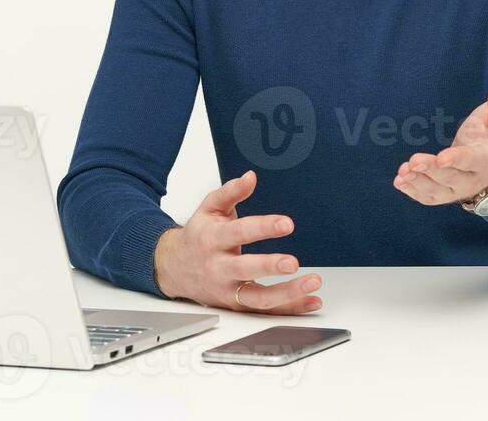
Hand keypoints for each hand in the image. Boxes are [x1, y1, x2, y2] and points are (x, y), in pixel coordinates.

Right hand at [153, 169, 322, 313]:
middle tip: (293, 263)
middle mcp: (219, 267)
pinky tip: (311, 300)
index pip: (239, 232)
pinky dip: (290, 308)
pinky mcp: (237, 306)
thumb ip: (231, 192)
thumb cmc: (198, 236)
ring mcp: (228, 290)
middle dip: (270, 267)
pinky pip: (265, 310)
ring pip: (257, 298)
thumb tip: (250, 177)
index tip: (286, 223)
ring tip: (312, 282)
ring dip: (287, 294)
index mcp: (213, 240)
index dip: (263, 228)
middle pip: (245, 270)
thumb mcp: (209, 209)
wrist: (174, 267)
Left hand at [393, 88, 487, 205]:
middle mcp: (472, 179)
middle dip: (431, 170)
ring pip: (438, 191)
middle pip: (451, 178)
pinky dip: (413, 191)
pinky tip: (400, 181)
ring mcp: (458, 190)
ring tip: (403, 171)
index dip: (456, 159)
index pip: (471, 160)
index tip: (441, 158)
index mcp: (485, 158)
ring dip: (419, 181)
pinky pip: (429, 198)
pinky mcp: (445, 195)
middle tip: (413, 161)